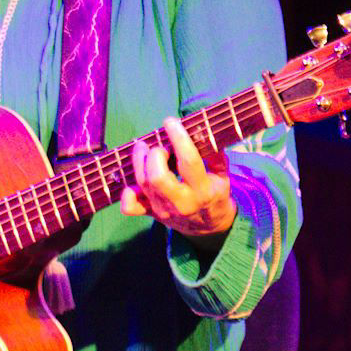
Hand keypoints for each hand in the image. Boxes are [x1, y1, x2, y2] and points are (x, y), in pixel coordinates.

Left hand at [120, 116, 236, 239]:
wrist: (209, 228)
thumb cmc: (215, 196)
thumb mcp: (223, 177)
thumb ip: (216, 156)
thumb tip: (204, 131)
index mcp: (202, 191)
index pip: (188, 161)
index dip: (178, 138)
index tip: (171, 122)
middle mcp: (181, 202)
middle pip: (158, 177)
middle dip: (155, 155)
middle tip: (160, 147)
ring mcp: (163, 210)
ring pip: (143, 184)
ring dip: (139, 161)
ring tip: (143, 148)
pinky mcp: (151, 214)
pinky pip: (130, 207)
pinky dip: (128, 192)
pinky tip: (135, 179)